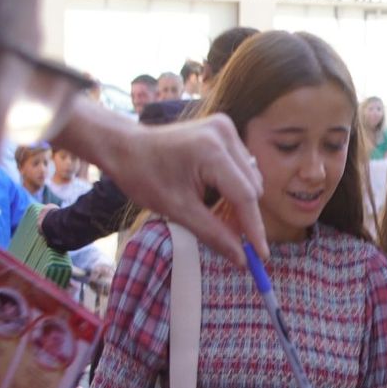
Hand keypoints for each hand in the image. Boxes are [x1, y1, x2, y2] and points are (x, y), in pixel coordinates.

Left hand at [87, 111, 264, 267]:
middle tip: (233, 242)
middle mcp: (224, 134)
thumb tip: (241, 259)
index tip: (261, 256)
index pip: (245, 195)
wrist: (125, 147)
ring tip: (217, 217)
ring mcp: (225, 129)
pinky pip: (241, 167)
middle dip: (244, 216)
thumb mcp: (178, 210)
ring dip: (240, 201)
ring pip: (250, 177)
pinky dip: (234, 186)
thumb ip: (213, 234)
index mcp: (211, 151)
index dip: (254, 228)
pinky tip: (215, 197)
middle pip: (251, 187)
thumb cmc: (144, 176)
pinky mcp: (223, 130)